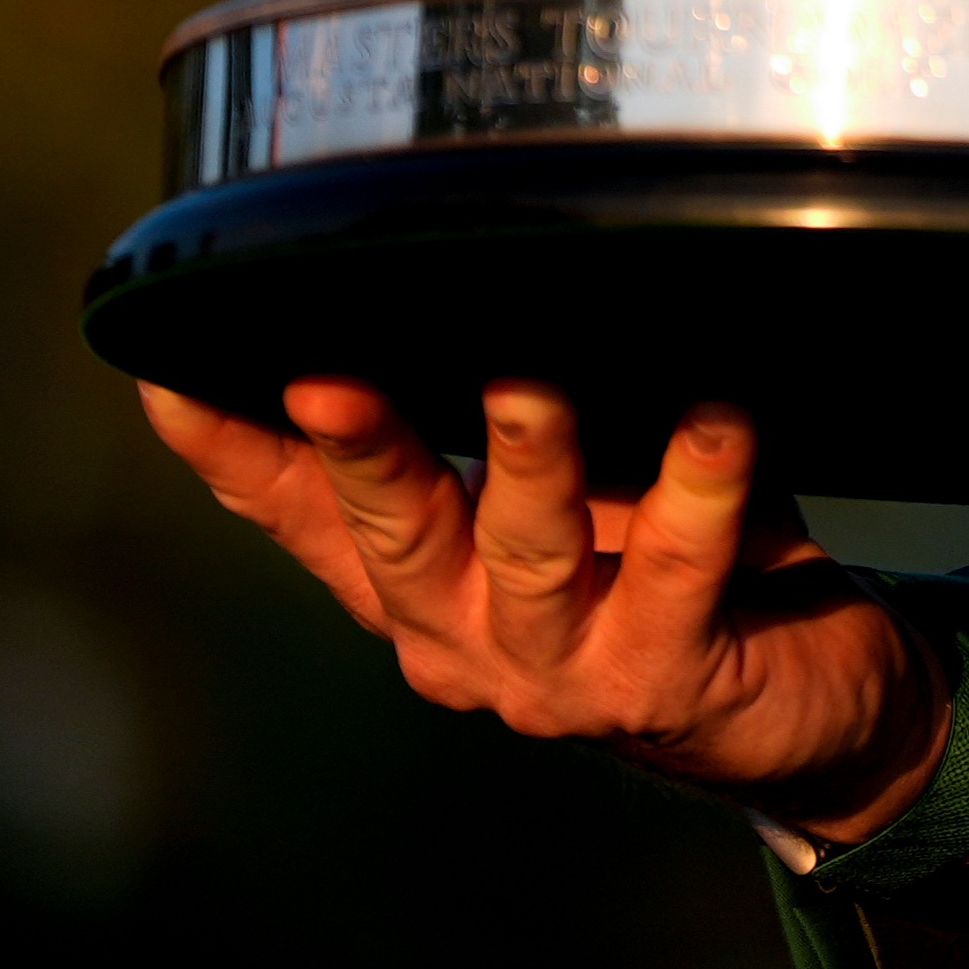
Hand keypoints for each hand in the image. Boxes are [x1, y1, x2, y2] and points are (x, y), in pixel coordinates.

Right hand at [138, 375, 961, 849]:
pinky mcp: (661, 680)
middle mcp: (462, 636)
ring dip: (526, 459)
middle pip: (395, 534)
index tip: (170, 374)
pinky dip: (700, 488)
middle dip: (361, 452)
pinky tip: (722, 418)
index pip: (300, 514)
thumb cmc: (662, 561)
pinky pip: (678, 569)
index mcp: (417, 584)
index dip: (231, 452)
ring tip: (529, 381)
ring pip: (528, 553)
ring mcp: (556, 671)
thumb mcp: (561, 486)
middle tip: (328, 376)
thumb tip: (447, 263)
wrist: (798, 705)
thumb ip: (492, 416)